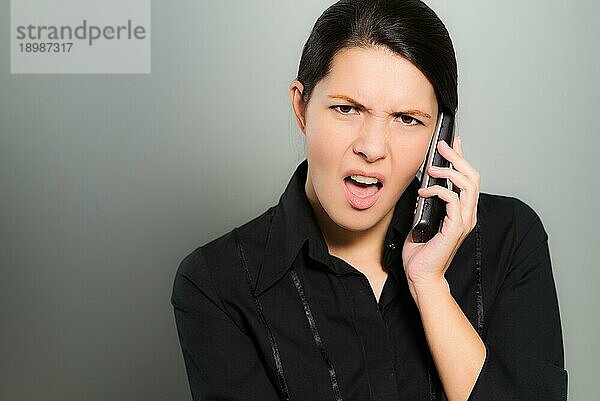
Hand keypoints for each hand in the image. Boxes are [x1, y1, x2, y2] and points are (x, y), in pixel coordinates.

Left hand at [402, 136, 480, 301]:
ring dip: (449, 171)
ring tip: (432, 167)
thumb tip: (421, 186)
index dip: (462, 158)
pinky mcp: (454, 228)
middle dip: (458, 157)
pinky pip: (452, 199)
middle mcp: (466, 215)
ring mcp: (463, 221)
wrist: (421, 276)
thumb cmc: (421, 252)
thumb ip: (427, 204)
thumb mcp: (422, 220)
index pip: (468, 179)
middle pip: (473, 177)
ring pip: (468, 184)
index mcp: (461, 212)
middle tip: (443, 146)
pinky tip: (424, 191)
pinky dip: (438, 190)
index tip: (453, 143)